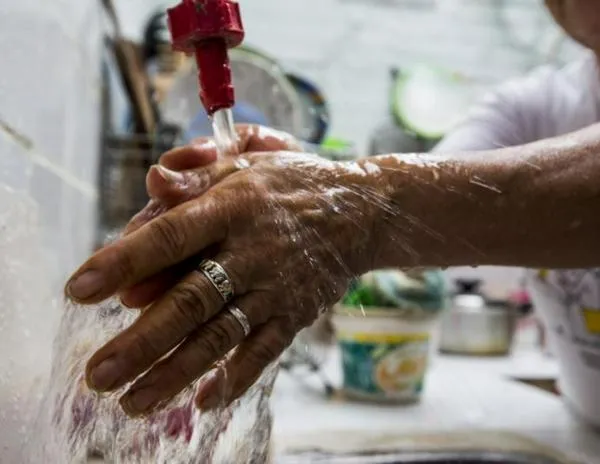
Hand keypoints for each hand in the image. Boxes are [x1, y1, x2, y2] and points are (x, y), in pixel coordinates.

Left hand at [66, 150, 378, 416]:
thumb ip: (197, 178)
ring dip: (175, 373)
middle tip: (97, 376)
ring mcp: (275, 289)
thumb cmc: (291, 185)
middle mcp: (251, 252)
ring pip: (220, 336)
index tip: (78, 291)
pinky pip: (264, 352)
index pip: (170, 236)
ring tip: (131, 403)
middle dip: (141, 342)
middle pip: (189, 300)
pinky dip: (234, 379)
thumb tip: (151, 181)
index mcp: (232, 208)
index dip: (123, 261)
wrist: (361, 212)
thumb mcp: (246, 166)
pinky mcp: (295, 314)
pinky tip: (203, 402)